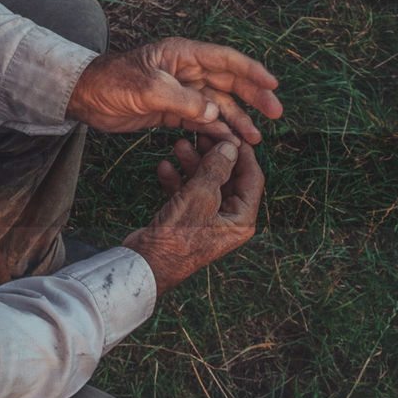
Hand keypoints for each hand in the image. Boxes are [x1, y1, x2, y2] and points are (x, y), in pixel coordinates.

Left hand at [66, 37, 282, 144]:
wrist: (85, 98)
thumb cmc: (112, 83)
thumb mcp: (148, 89)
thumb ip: (183, 100)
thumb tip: (215, 112)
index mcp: (182, 55)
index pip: (225, 60)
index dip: (251, 71)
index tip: (273, 84)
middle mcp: (185, 71)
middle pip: (227, 83)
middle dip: (252, 98)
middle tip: (275, 114)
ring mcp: (179, 92)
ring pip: (216, 105)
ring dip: (235, 120)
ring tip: (254, 139)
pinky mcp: (170, 112)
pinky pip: (200, 120)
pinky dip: (214, 130)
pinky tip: (229, 142)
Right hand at [122, 136, 263, 294]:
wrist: (145, 265)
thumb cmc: (176, 237)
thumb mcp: (199, 197)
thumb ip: (216, 169)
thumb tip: (230, 147)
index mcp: (241, 219)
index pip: (252, 178)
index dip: (242, 154)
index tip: (231, 133)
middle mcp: (227, 220)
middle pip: (227, 179)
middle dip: (213, 156)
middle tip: (202, 135)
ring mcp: (206, 220)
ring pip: (205, 184)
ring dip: (192, 164)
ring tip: (179, 145)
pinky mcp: (185, 220)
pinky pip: (187, 194)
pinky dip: (177, 180)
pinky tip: (164, 167)